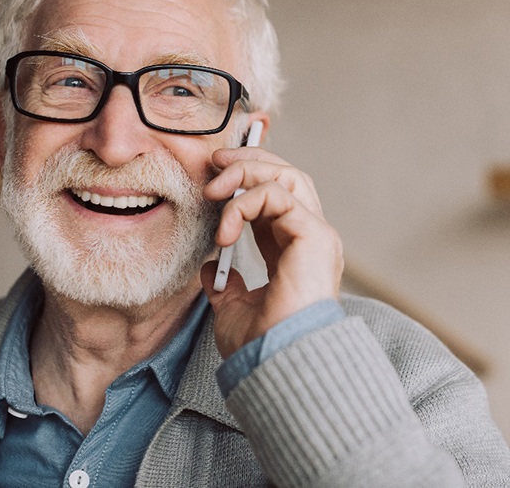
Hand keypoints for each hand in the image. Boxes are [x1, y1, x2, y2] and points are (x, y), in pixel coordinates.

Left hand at [200, 146, 342, 358]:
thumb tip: (209, 269)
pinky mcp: (314, 235)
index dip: (246, 178)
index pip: (275, 195)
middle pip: (286, 175)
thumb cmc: (261, 343)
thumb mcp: (233, 307)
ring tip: (214, 190)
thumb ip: (226, 284)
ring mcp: (315, 233)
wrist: (275, 364)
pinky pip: (277, 196)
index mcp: (291, 249)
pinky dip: (245, 204)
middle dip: (249, 161)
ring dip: (245, 173)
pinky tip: (225, 231)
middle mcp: (308, 236)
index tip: (214, 175)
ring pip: (286, 176)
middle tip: (215, 163)